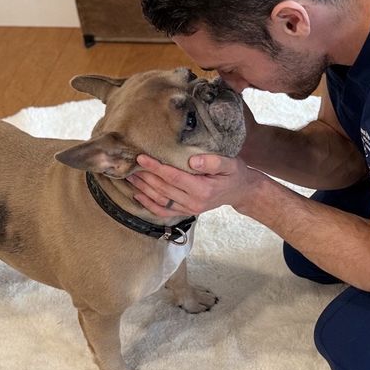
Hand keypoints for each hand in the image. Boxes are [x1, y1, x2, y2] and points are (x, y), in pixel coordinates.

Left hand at [127, 153, 259, 217]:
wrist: (241, 191)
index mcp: (203, 189)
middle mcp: (194, 202)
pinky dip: (149, 205)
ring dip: (142, 189)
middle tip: (127, 165)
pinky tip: (137, 195)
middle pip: (163, 189)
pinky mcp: (187, 212)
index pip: (173, 177)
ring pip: (160, 200)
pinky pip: (164, 211)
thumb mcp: (230, 164)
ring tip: (128, 177)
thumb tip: (193, 161)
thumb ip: (213, 162)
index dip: (156, 168)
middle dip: (144, 177)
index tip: (141, 158)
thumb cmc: (235, 174)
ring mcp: (189, 209)